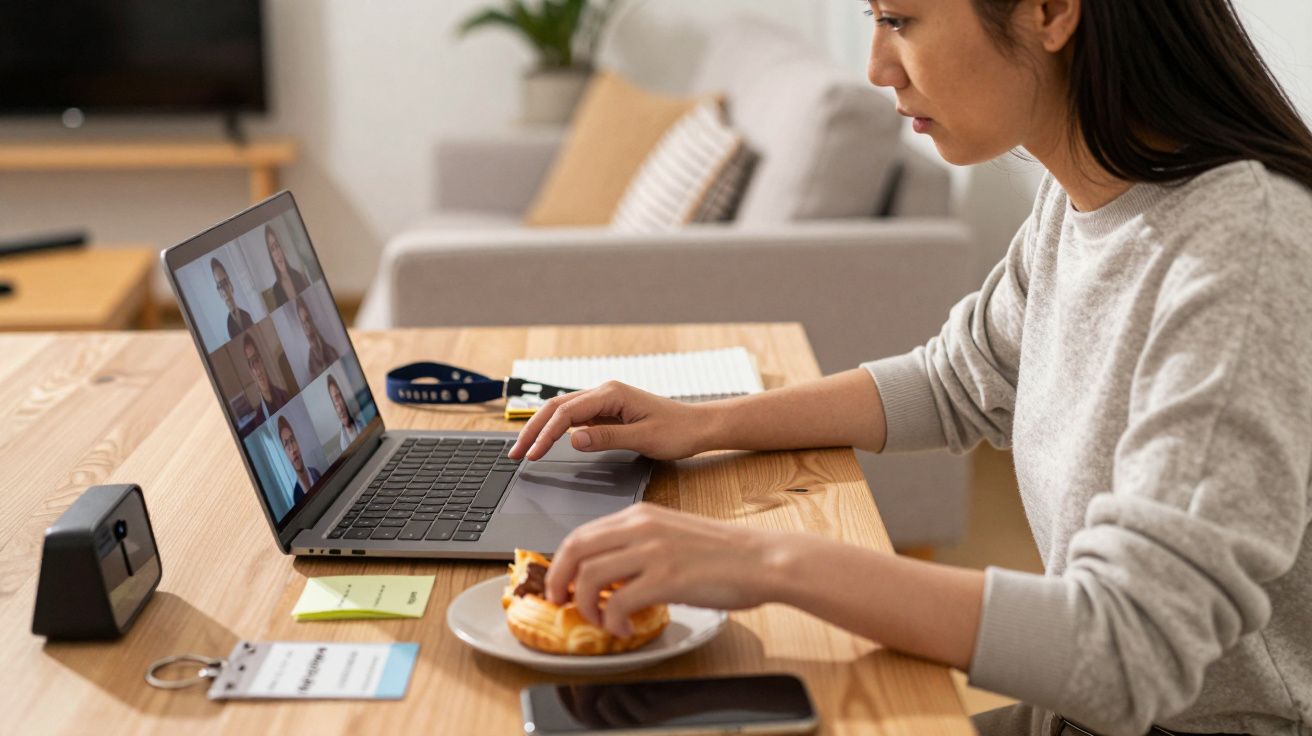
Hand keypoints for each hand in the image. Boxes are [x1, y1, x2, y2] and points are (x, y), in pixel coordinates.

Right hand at [507, 381, 713, 460]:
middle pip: (557, 408)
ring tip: (524, 449)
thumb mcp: (643, 438)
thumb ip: (606, 438)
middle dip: (533, 430)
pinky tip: (545, 443)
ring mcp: (604, 401)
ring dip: (541, 429)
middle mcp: (604, 392)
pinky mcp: (606, 412)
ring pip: (562, 412)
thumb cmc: (678, 431)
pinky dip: (555, 430)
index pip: (567, 413)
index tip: (532, 454)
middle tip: (516, 453)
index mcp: (611, 393)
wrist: (698, 426)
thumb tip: (573, 440)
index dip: (545, 434)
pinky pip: (574, 418)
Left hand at [545, 503, 776, 636]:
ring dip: (586, 605)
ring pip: (590, 576)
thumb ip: (638, 546)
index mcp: (641, 515)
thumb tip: (608, 573)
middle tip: (561, 603)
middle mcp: (641, 527)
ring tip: (600, 620)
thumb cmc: (725, 554)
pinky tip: (625, 627)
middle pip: (575, 550)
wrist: (764, 560)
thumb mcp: (672, 535)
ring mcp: (653, 551)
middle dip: (558, 581)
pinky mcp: (666, 578)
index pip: (582, 534)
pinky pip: (618, 602)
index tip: (560, 583)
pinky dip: (613, 620)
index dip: (562, 563)